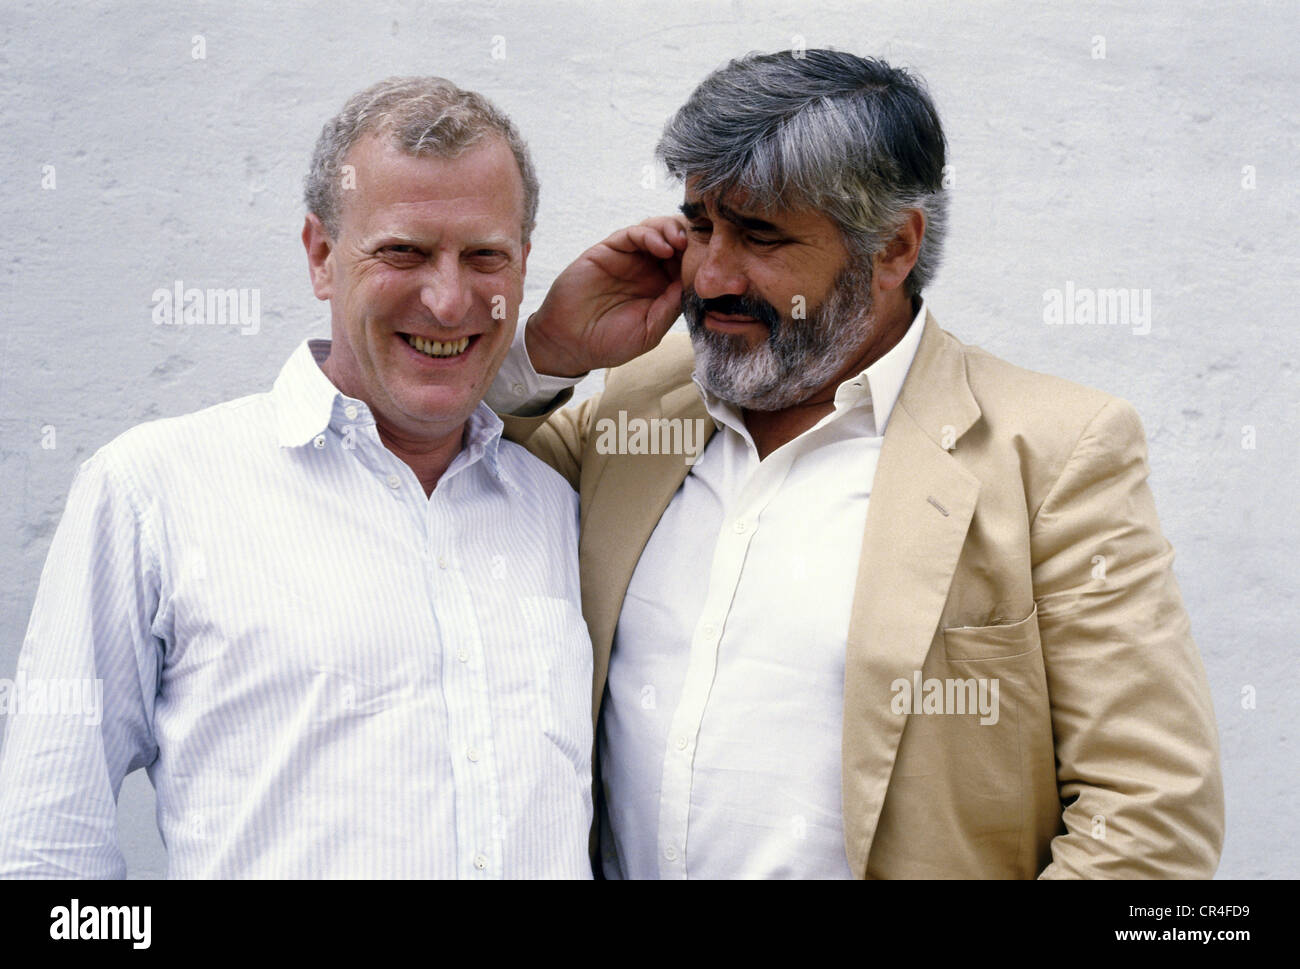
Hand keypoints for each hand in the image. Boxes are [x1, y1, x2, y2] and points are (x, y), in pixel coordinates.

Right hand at [525, 216, 687, 376]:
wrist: (569, 343)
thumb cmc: (609, 343)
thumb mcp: (649, 332)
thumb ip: (670, 309)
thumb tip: (691, 284)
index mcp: (662, 288)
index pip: (688, 264)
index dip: (702, 259)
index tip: (716, 262)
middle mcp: (648, 269)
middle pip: (676, 241)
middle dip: (692, 237)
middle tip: (702, 244)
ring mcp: (629, 258)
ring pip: (657, 231)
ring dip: (673, 231)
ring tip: (682, 242)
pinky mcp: (609, 250)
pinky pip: (633, 234)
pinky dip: (651, 235)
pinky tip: (663, 246)